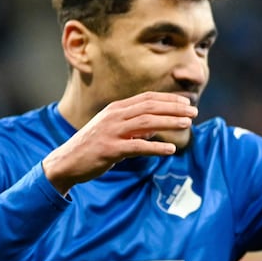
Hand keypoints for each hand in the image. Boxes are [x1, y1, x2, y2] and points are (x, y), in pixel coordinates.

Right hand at [42, 92, 196, 193]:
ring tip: (187, 124)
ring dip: (170, 122)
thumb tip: (155, 129)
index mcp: (115, 109)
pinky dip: (156, 147)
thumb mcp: (113, 130)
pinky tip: (171, 149)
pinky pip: (138, 147)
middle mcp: (114, 116)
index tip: (187, 103)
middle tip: (194, 112)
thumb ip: (133, 127)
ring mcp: (111, 132)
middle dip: (174, 108)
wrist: (67, 161)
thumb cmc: (93, 146)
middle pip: (150, 107)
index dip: (169, 99)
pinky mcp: (110, 150)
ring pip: (146, 123)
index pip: (147, 98)